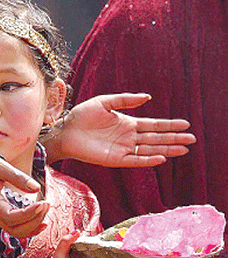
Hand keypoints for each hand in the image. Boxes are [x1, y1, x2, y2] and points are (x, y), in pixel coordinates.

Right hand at [0, 156, 49, 238]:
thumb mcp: (0, 166)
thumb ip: (18, 177)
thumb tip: (37, 188)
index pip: (10, 217)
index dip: (29, 214)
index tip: (42, 203)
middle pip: (15, 228)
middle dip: (35, 220)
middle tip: (47, 204)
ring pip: (17, 232)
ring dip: (34, 225)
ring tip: (46, 209)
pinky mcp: (1, 218)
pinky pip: (16, 229)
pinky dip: (30, 229)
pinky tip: (42, 223)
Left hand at [56, 93, 195, 166]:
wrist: (66, 131)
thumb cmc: (82, 115)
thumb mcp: (104, 102)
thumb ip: (125, 100)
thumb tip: (147, 97)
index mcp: (127, 123)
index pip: (153, 125)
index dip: (169, 125)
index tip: (185, 125)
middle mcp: (128, 137)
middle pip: (156, 138)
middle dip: (174, 139)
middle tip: (192, 140)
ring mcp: (122, 149)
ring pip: (149, 149)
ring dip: (166, 149)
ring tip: (183, 150)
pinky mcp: (114, 159)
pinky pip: (135, 160)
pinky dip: (148, 159)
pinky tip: (162, 157)